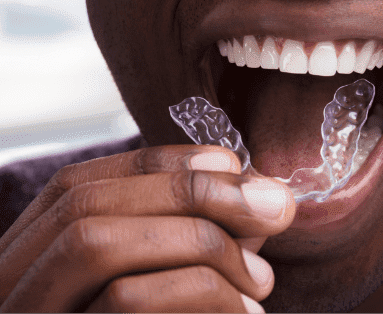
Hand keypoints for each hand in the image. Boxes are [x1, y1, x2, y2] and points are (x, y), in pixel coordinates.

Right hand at [0, 145, 295, 311]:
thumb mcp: (166, 292)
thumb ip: (194, 248)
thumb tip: (257, 201)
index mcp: (28, 267)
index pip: (78, 186)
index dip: (158, 164)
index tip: (233, 164)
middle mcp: (8, 291)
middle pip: (88, 206)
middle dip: (192, 192)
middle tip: (275, 206)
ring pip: (94, 243)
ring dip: (196, 240)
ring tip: (262, 277)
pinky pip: (125, 303)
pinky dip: (198, 291)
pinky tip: (246, 313)